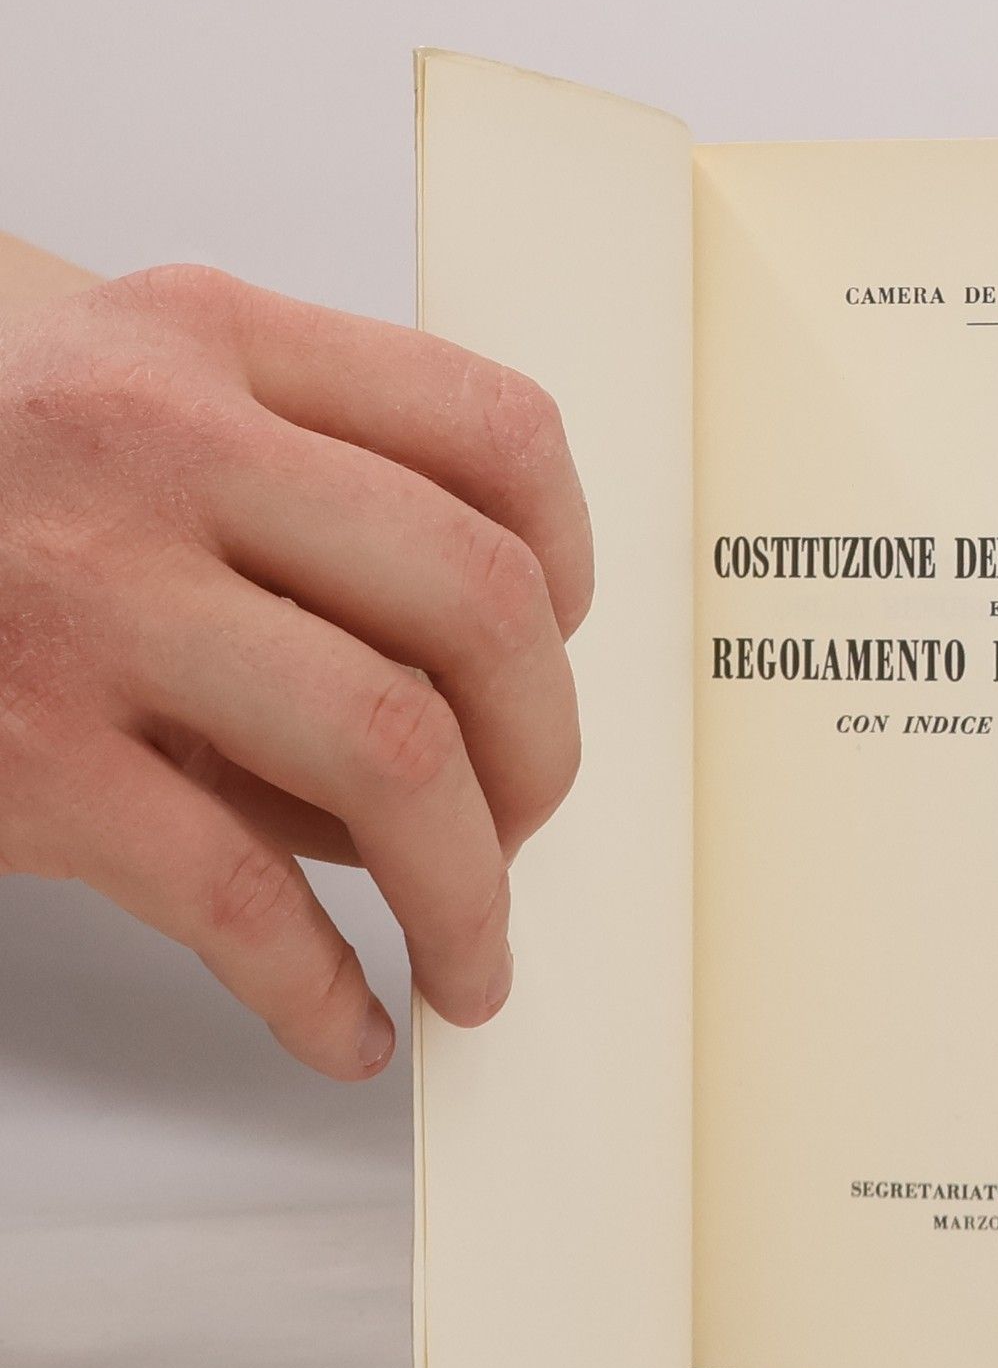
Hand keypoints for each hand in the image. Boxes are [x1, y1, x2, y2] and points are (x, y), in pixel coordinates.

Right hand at [0, 264, 591, 1079]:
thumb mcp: (118, 401)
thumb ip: (294, 497)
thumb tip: (473, 707)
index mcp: (212, 342)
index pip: (492, 432)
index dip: (572, 565)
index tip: (560, 649)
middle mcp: (162, 447)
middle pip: (477, 603)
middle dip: (547, 750)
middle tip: (529, 822)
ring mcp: (87, 599)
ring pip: (392, 753)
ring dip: (470, 889)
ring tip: (471, 952)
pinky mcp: (20, 754)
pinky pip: (238, 894)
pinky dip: (321, 988)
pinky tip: (348, 1025)